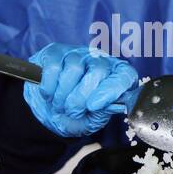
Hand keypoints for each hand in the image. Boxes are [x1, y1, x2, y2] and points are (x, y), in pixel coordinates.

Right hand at [23, 43, 138, 137]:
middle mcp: (99, 60)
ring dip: (63, 95)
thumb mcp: (90, 121)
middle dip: (81, 98)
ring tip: (60, 106)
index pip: (125, 74)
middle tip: (72, 112)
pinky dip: (49, 88)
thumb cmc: (74, 116)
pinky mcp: (55, 52)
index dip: (112, 88)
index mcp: (115, 77)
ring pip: (74, 68)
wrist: (47, 111)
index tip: (94, 105)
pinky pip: (53, 68)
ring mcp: (77, 53)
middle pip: (98, 70)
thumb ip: (102, 113)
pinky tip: (49, 96)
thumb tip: (110, 103)